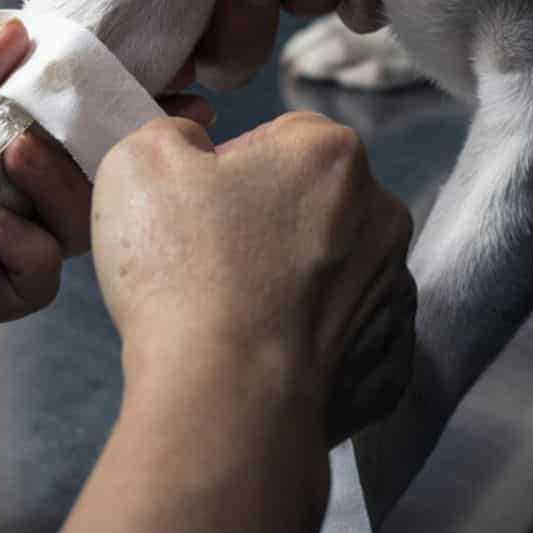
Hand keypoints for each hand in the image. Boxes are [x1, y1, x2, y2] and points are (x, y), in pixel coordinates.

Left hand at [0, 21, 94, 331]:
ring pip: (63, 228)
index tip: (81, 82)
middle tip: (38, 136)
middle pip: (70, 170)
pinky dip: (32, 260)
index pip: (47, 107)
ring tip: (19, 171)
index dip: (75, 96)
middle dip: (75, 152)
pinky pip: (28, 288)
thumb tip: (20, 37)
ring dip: (60, 198)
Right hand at [92, 114, 416, 447]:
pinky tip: (263, 360)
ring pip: (333, 274)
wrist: (222, 400)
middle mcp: (383, 218)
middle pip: (312, 206)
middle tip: (207, 268)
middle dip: (266, 226)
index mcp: (333, 156)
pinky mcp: (388, 368)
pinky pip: (347, 342)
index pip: (278, 138)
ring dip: (292, 287)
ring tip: (233, 322)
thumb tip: (191, 148)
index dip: (226, 171)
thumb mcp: (139, 162)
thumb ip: (170, 133)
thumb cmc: (182, 273)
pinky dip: (310, 349)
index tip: (193, 213)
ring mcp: (394, 297)